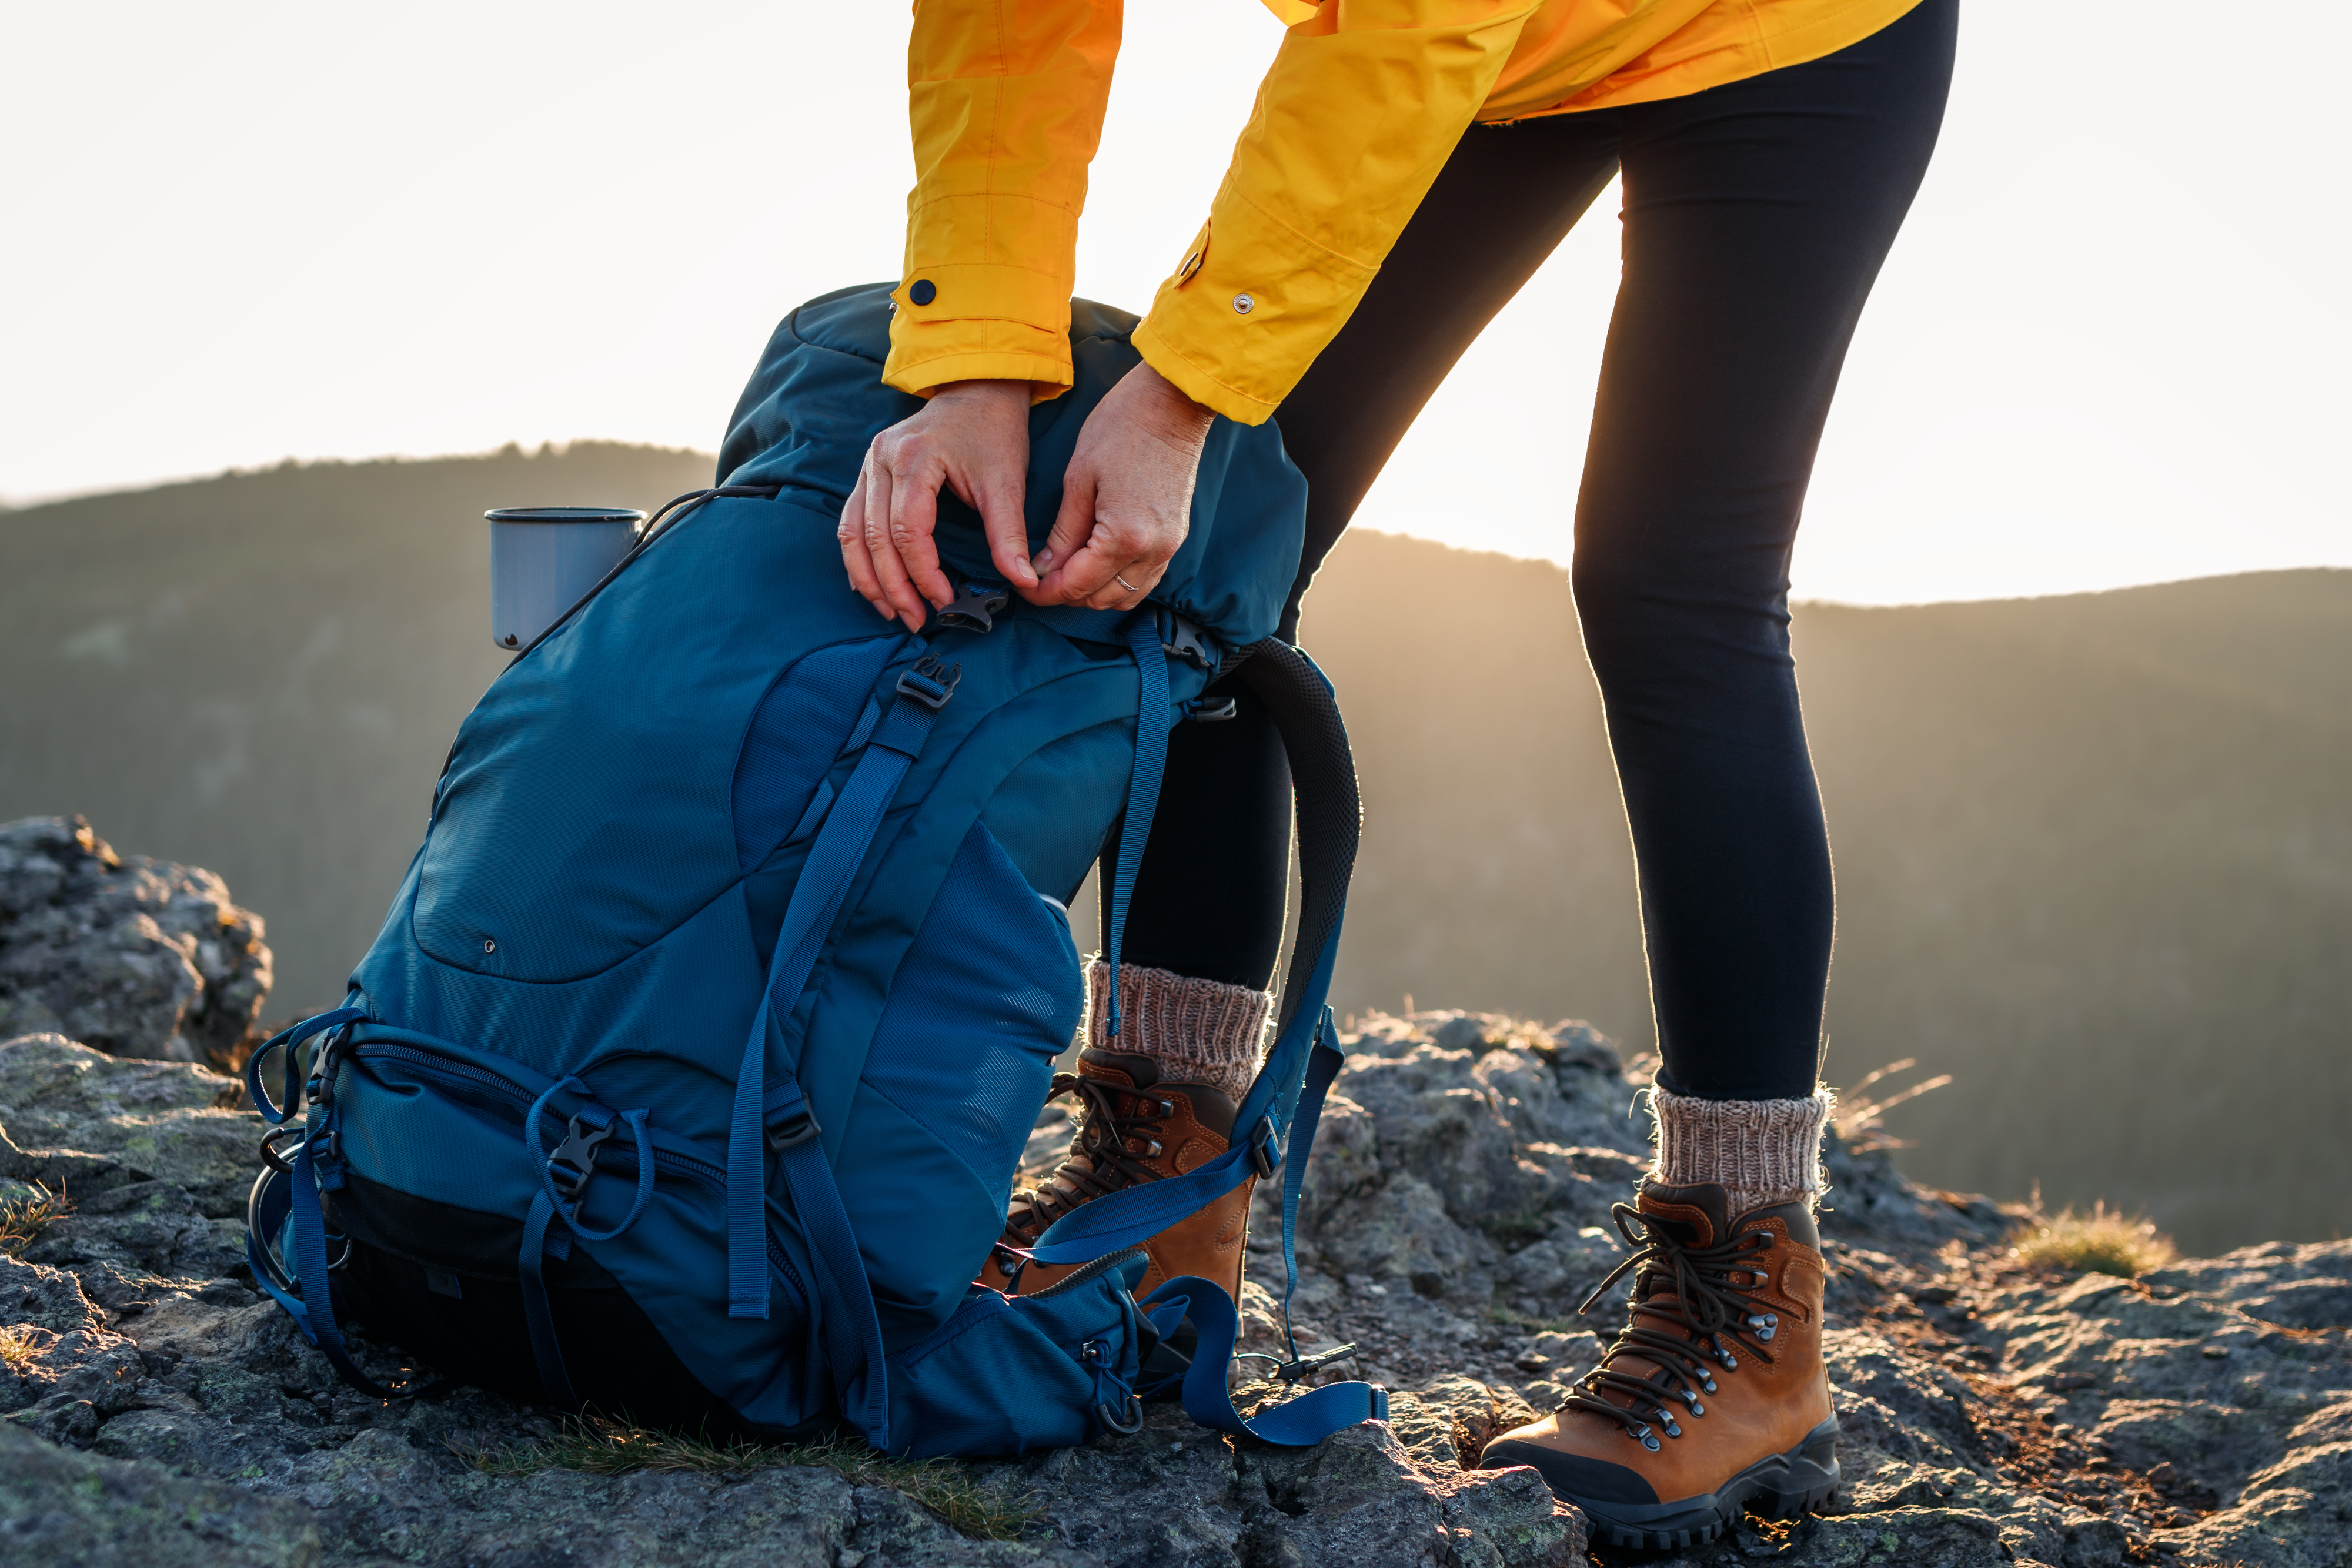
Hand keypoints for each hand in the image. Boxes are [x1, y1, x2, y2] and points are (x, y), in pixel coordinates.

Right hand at [838, 379, 1033, 630]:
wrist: (978, 389)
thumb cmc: (993, 432)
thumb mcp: (1007, 482)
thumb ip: (1009, 534)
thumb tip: (1024, 582)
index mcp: (914, 458)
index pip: (909, 532)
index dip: (923, 574)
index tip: (944, 601)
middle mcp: (881, 459)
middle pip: (875, 538)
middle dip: (894, 586)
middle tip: (915, 620)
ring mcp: (868, 464)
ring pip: (853, 533)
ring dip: (869, 578)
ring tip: (891, 610)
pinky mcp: (867, 471)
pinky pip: (850, 521)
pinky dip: (858, 556)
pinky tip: (871, 583)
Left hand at [1028, 360, 1214, 611]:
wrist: (1173, 402)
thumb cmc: (1122, 427)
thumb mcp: (1079, 478)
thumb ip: (1063, 532)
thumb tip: (1045, 568)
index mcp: (1123, 537)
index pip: (1076, 585)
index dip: (1045, 592)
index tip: (1025, 587)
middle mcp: (1151, 551)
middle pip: (1101, 598)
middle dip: (1067, 594)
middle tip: (1040, 578)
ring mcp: (1169, 546)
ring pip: (1126, 596)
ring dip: (1094, 592)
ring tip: (1067, 571)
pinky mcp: (1176, 537)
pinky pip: (1145, 579)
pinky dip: (1119, 581)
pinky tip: (1098, 563)